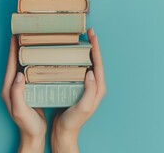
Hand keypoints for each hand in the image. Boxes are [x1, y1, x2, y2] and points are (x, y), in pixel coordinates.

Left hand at [1, 36, 45, 152]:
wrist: (34, 135)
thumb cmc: (27, 125)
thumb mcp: (20, 111)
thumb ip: (17, 94)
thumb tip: (18, 75)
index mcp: (9, 88)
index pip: (10, 64)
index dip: (13, 49)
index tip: (16, 34)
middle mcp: (13, 85)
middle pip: (16, 61)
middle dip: (19, 46)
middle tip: (28, 33)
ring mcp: (22, 87)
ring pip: (23, 65)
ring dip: (28, 52)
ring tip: (36, 41)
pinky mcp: (30, 89)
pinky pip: (31, 71)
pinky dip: (36, 61)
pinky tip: (44, 58)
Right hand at [51, 28, 106, 152]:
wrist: (65, 132)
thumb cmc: (74, 121)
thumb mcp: (84, 107)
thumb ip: (90, 91)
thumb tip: (91, 72)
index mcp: (99, 88)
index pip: (98, 63)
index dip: (96, 48)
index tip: (93, 35)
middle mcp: (95, 85)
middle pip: (95, 61)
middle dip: (93, 46)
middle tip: (88, 32)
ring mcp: (87, 86)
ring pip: (87, 64)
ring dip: (85, 51)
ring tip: (80, 39)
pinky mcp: (79, 87)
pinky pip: (79, 70)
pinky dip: (76, 60)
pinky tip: (70, 55)